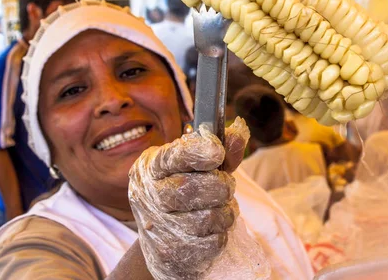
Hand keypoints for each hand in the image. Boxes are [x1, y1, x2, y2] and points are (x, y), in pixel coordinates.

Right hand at [128, 117, 248, 278]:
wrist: (162, 236)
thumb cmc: (183, 191)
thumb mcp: (197, 166)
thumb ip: (221, 150)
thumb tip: (239, 131)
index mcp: (151, 167)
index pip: (172, 156)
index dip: (197, 152)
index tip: (217, 152)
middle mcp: (148, 196)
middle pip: (191, 189)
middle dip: (221, 186)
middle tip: (226, 185)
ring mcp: (158, 229)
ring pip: (206, 218)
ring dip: (225, 212)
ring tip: (221, 207)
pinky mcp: (172, 256)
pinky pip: (212, 243)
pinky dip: (221, 234)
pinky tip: (213, 228)